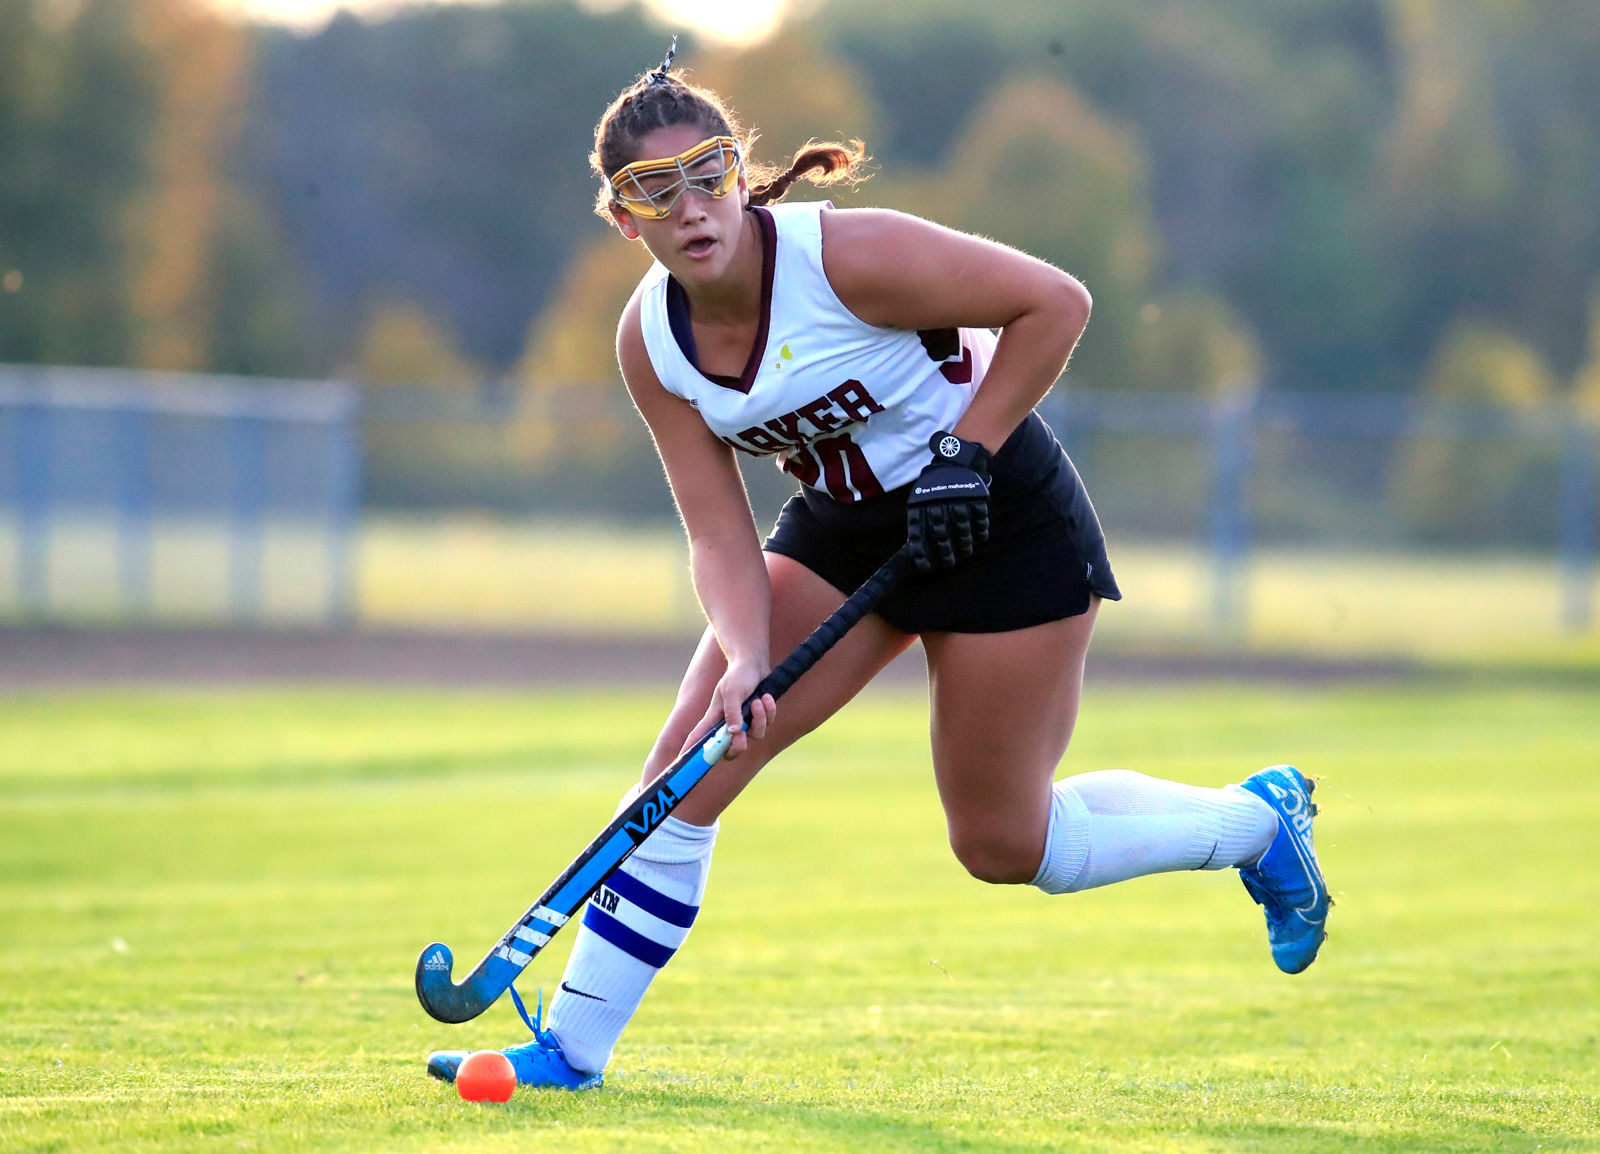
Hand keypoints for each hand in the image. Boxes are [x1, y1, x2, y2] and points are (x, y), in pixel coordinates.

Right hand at [691, 656, 774, 761]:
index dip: (690, 754)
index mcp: (714, 719)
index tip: (681, 766)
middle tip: (742, 732)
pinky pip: (767, 724)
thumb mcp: (732, 692)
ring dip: (759, 718)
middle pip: (731, 751)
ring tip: (758, 701)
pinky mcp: (758, 718)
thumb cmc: (737, 675)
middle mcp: (728, 724)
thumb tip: (733, 734)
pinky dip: (769, 711)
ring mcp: (744, 722)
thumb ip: (732, 713)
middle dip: (738, 745)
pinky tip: (766, 697)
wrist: (754, 663)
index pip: (698, 740)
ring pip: (754, 736)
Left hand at [906, 431, 991, 571]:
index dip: (921, 553)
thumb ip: (919, 522)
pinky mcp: (975, 497)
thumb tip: (913, 553)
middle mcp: (938, 503)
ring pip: (962, 528)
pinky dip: (980, 530)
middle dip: (945, 551)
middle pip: (942, 533)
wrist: (956, 461)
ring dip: (964, 543)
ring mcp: (958, 499)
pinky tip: (980, 537)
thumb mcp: (920, 500)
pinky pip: (979, 518)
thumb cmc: (935, 487)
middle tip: (949, 562)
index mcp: (921, 505)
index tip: (925, 568)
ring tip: (965, 551)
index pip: (919, 533)